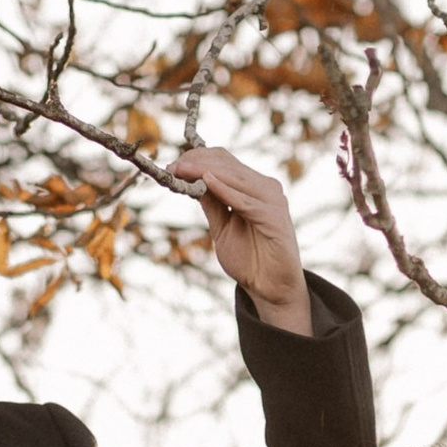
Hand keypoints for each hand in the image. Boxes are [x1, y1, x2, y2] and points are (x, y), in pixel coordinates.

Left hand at [175, 143, 310, 334]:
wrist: (271, 288)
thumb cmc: (249, 259)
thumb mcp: (222, 227)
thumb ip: (212, 204)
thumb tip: (191, 180)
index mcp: (254, 188)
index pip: (224, 161)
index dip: (197, 158)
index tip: (171, 166)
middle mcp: (265, 189)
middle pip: (228, 165)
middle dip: (196, 163)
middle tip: (172, 167)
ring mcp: (273, 201)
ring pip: (235, 178)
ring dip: (205, 171)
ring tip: (181, 171)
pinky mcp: (275, 218)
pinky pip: (246, 202)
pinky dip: (226, 191)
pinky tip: (207, 183)